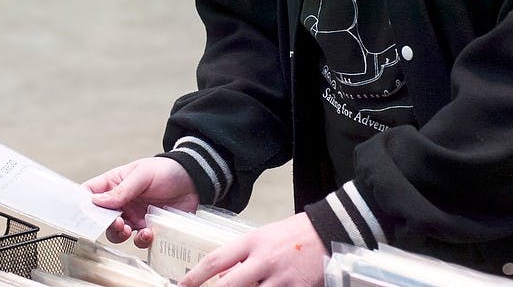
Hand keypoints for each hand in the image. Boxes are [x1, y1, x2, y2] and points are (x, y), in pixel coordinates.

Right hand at [83, 156, 199, 246]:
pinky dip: (141, 239)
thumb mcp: (142, 174)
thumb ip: (122, 189)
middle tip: (115, 222)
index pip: (90, 193)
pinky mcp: (149, 227)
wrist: (194, 180)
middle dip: (104, 223)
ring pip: (117, 232)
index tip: (82, 213)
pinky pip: (139, 239)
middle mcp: (121, 202)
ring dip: (119, 234)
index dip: (82, 203)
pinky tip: (147, 232)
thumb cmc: (166, 170)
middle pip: (101, 218)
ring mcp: (134, 215)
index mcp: (115, 184)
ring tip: (127, 229)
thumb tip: (96, 201)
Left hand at [179, 213, 326, 286]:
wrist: (329, 231)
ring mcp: (281, 277)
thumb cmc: (294, 233)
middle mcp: (264, 260)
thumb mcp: (264, 237)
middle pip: (229, 285)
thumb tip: (222, 276)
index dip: (196, 275)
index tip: (183, 286)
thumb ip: (243, 257)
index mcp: (252, 241)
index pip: (216, 259)